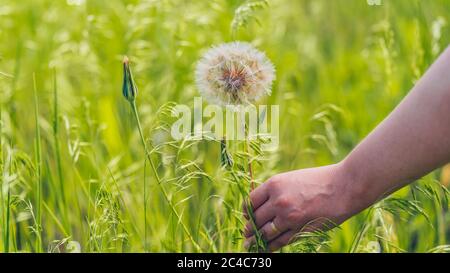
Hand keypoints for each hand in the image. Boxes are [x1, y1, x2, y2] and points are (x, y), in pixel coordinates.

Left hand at [243, 163, 359, 251]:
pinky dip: (270, 246)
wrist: (344, 186)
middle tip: (246, 233)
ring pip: (264, 233)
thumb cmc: (319, 180)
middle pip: (255, 219)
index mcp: (274, 184)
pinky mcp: (300, 230)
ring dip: (255, 240)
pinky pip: (279, 242)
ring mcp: (288, 217)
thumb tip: (262, 204)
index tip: (247, 216)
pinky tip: (266, 248)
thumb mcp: (292, 178)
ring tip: (249, 244)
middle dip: (249, 228)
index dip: (247, 211)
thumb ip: (277, 190)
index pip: (250, 202)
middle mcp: (278, 201)